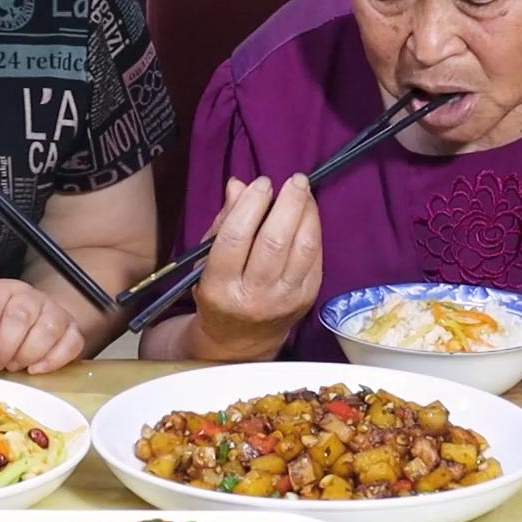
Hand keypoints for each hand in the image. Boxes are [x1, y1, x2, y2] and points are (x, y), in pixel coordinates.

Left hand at [0, 279, 85, 373]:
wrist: (21, 328)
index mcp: (0, 291)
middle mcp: (30, 295)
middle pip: (20, 317)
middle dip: (4, 349)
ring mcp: (55, 311)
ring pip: (47, 330)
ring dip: (26, 355)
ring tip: (13, 366)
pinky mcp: (72, 329)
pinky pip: (71, 343)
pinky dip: (53, 360)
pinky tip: (35, 369)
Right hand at [191, 175, 322, 359]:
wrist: (240, 341)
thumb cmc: (220, 292)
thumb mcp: (207, 260)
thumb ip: (224, 221)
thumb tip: (239, 185)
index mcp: (220, 286)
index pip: (236, 238)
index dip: (252, 205)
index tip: (262, 183)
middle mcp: (253, 296)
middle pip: (274, 242)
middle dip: (288, 204)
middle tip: (294, 180)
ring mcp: (283, 300)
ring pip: (301, 249)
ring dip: (307, 214)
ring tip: (304, 191)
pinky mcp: (305, 299)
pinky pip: (315, 259)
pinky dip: (314, 232)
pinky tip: (308, 215)